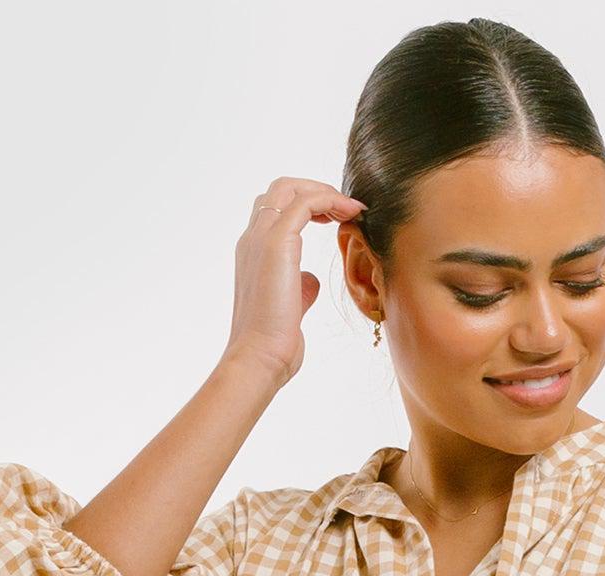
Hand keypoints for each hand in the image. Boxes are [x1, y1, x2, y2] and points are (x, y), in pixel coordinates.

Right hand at [222, 177, 366, 389]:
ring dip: (324, 192)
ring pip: (289, 188)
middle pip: (280, 189)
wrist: (259, 358)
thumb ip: (299, 288)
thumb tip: (310, 281)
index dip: (305, 206)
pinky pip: (305, 203)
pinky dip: (330, 200)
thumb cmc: (274, 342)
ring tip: (351, 208)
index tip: (332, 220)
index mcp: (253, 253)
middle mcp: (253, 239)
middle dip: (315, 190)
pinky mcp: (277, 242)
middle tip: (343, 209)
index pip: (274, 211)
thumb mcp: (292, 307)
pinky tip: (351, 213)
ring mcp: (262, 238)